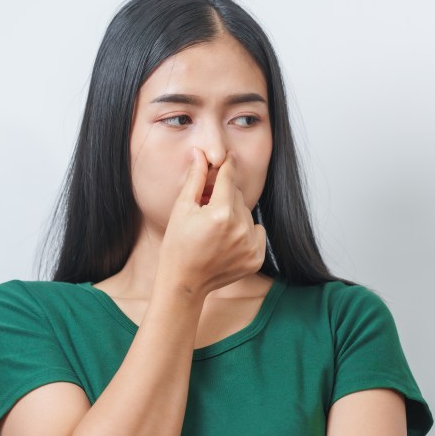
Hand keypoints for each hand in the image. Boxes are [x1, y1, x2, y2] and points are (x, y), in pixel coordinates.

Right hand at [159, 147, 267, 296]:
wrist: (185, 282)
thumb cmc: (178, 244)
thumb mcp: (182, 208)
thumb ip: (196, 179)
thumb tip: (200, 154)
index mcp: (220, 213)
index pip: (229, 178)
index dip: (227, 166)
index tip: (229, 157)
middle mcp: (240, 228)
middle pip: (237, 196)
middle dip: (224, 197)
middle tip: (207, 210)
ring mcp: (250, 245)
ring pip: (247, 214)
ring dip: (234, 215)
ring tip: (215, 230)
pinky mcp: (256, 258)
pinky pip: (256, 232)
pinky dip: (245, 232)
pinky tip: (227, 242)